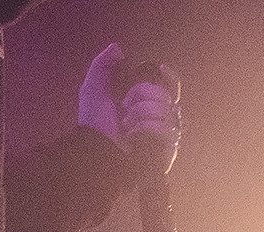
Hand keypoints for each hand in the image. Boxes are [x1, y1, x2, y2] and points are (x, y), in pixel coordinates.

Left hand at [79, 44, 180, 166]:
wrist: (96, 150)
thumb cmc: (95, 123)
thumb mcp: (93, 88)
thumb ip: (103, 64)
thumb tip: (118, 48)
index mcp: (146, 100)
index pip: (170, 85)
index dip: (169, 76)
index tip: (161, 69)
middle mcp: (159, 115)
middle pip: (166, 94)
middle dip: (142, 94)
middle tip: (124, 105)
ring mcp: (165, 133)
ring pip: (167, 110)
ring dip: (141, 113)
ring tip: (126, 124)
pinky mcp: (167, 149)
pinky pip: (167, 129)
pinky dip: (146, 128)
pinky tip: (134, 135)